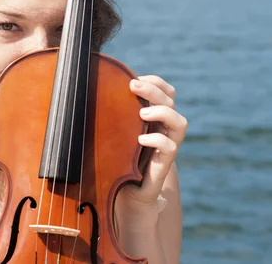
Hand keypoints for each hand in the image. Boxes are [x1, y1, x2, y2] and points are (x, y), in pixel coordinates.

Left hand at [117, 75, 187, 211]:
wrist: (123, 193)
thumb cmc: (116, 158)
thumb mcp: (113, 131)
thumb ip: (112, 112)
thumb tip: (91, 87)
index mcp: (154, 117)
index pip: (165, 91)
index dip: (155, 82)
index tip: (134, 79)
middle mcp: (163, 129)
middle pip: (171, 101)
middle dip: (153, 90)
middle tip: (133, 86)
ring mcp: (166, 146)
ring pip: (180, 122)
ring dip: (162, 112)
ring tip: (143, 113)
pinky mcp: (163, 164)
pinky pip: (171, 148)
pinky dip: (157, 140)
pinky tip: (140, 139)